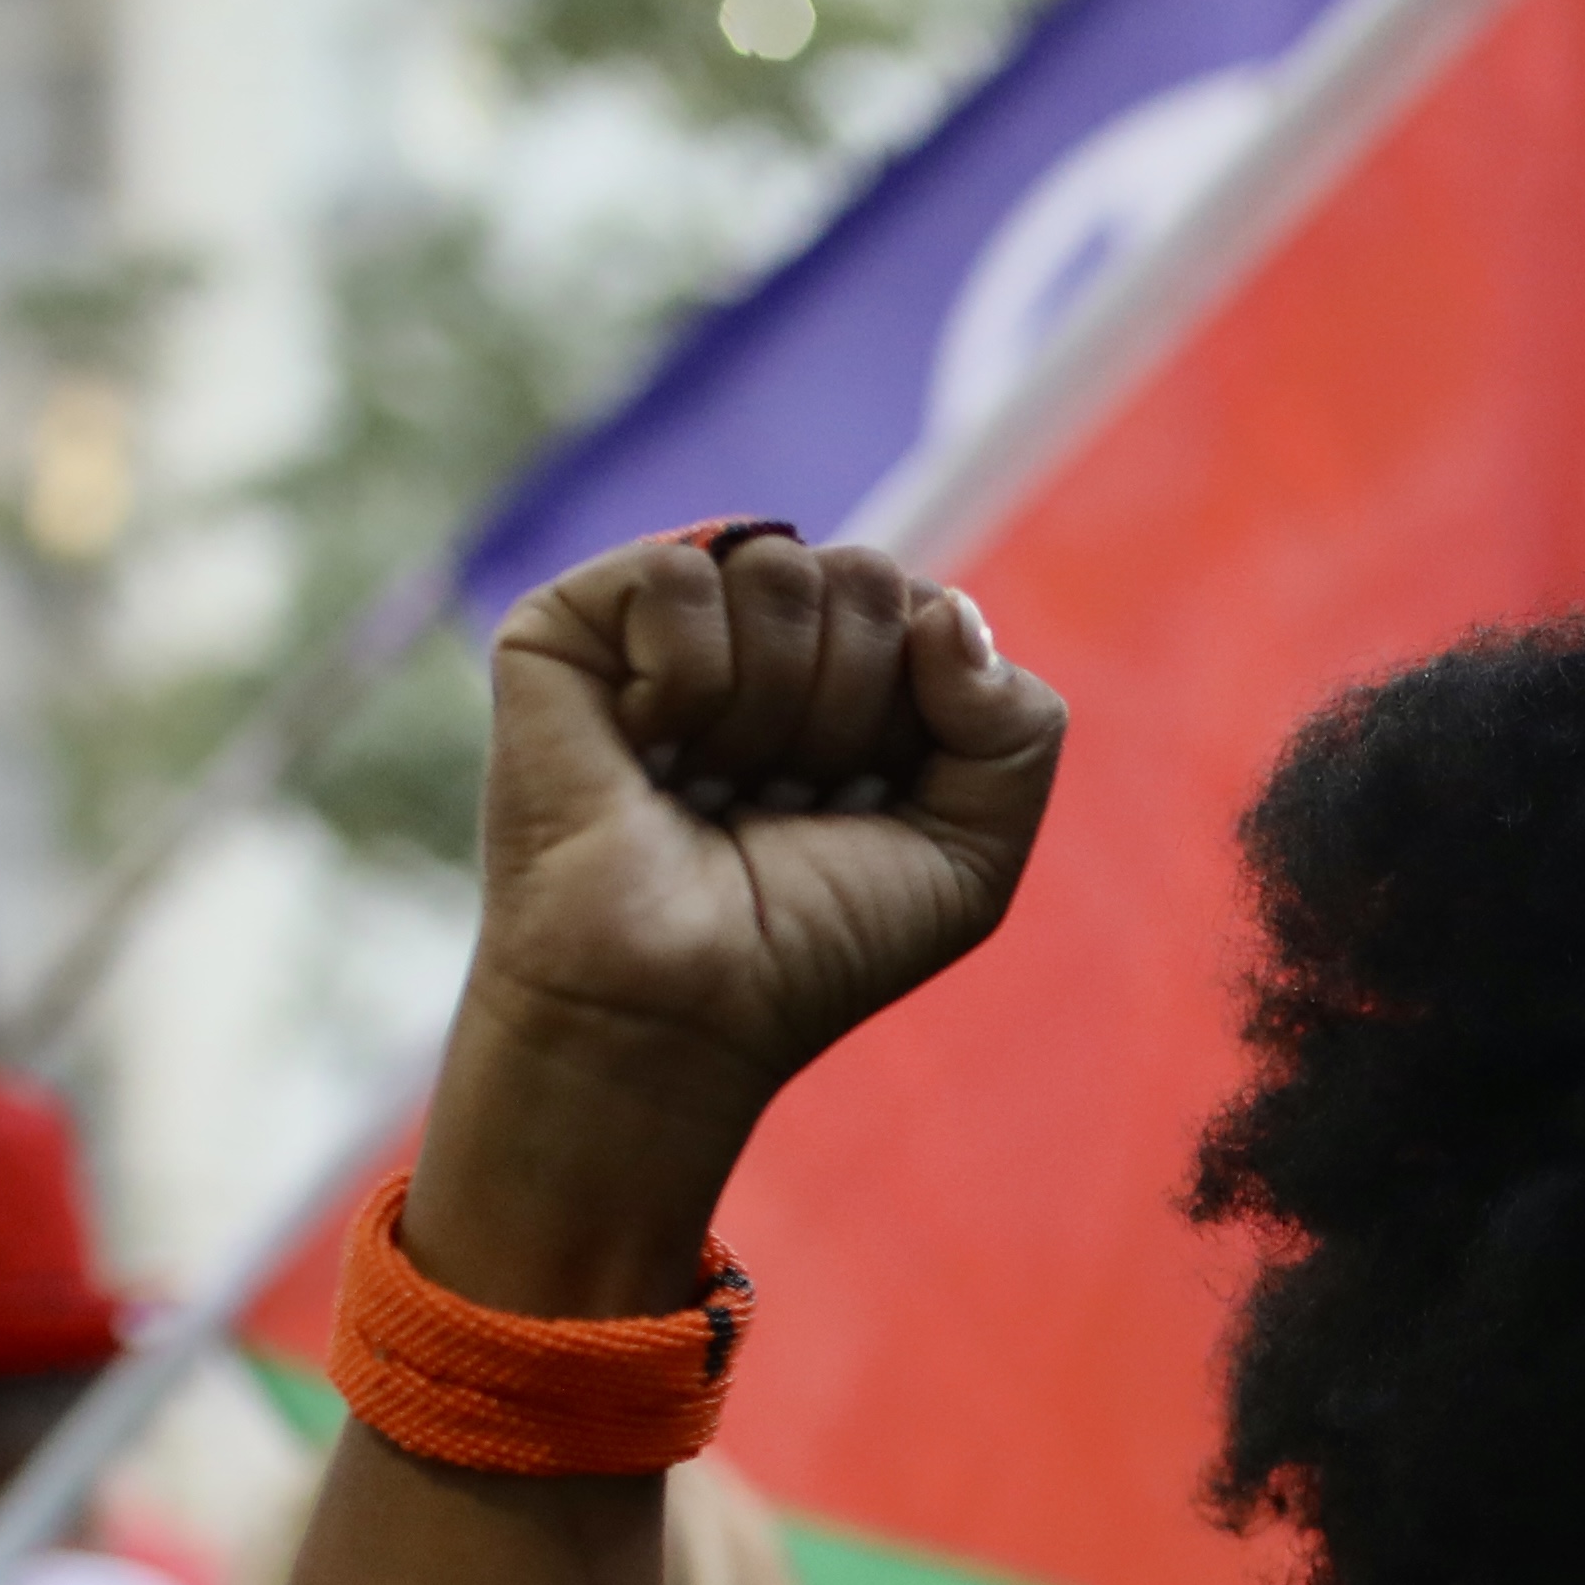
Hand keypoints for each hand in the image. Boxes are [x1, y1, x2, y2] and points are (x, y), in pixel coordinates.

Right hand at [408, 532, 1069, 1322]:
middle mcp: (759, 635)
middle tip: (780, 800)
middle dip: (847, 711)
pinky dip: (687, 680)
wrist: (675, 1014)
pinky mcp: (568, 623)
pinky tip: (650, 746)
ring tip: (711, 786)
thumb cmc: (811, 948)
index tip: (857, 806)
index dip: (917, 717)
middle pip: (863, 578)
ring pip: (778, 569)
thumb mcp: (971, 857)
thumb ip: (1017, 726)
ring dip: (769, 711)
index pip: (930, 610)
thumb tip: (948, 611)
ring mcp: (663, 622)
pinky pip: (680, 573)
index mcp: (851, 675)